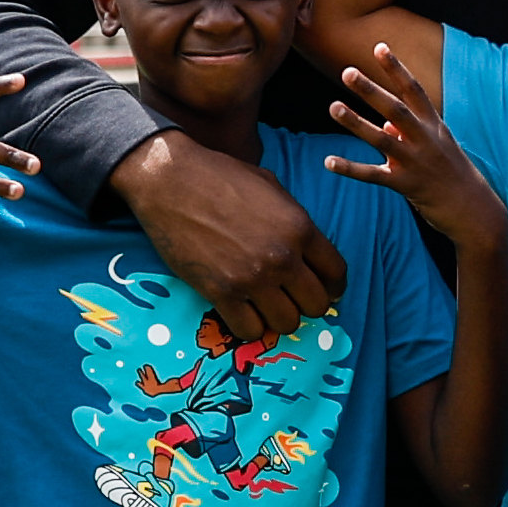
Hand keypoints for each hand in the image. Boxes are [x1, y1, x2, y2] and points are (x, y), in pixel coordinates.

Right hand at [120, 125, 343, 348]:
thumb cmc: (221, 176)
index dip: (333, 285)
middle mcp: (282, 257)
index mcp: (300, 228)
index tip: (323, 287)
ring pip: (288, 323)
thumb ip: (295, 220)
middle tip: (291, 296)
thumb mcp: (271, 187)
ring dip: (279, 317)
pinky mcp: (221, 293)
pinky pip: (250, 330)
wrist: (171, 180)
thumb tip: (307, 249)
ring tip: (265, 305)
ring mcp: (252, 278)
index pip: (336, 274)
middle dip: (307, 303)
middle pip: (317, 305)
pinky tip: (242, 310)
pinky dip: (249, 325)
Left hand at [324, 41, 505, 258]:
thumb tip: (383, 124)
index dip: (396, 68)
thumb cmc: (454, 175)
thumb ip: (408, 132)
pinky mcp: (407, 185)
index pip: (413, 90)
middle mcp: (426, 139)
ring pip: (381, 139)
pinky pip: (373, 175)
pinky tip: (328, 162)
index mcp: (434, 126)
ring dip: (356, 122)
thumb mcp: (437, 146)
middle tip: (347, 71)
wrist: (476, 211)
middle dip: (371, 89)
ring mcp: (416, 162)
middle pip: (395, 109)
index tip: (380, 47)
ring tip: (333, 107)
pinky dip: (350, 168)